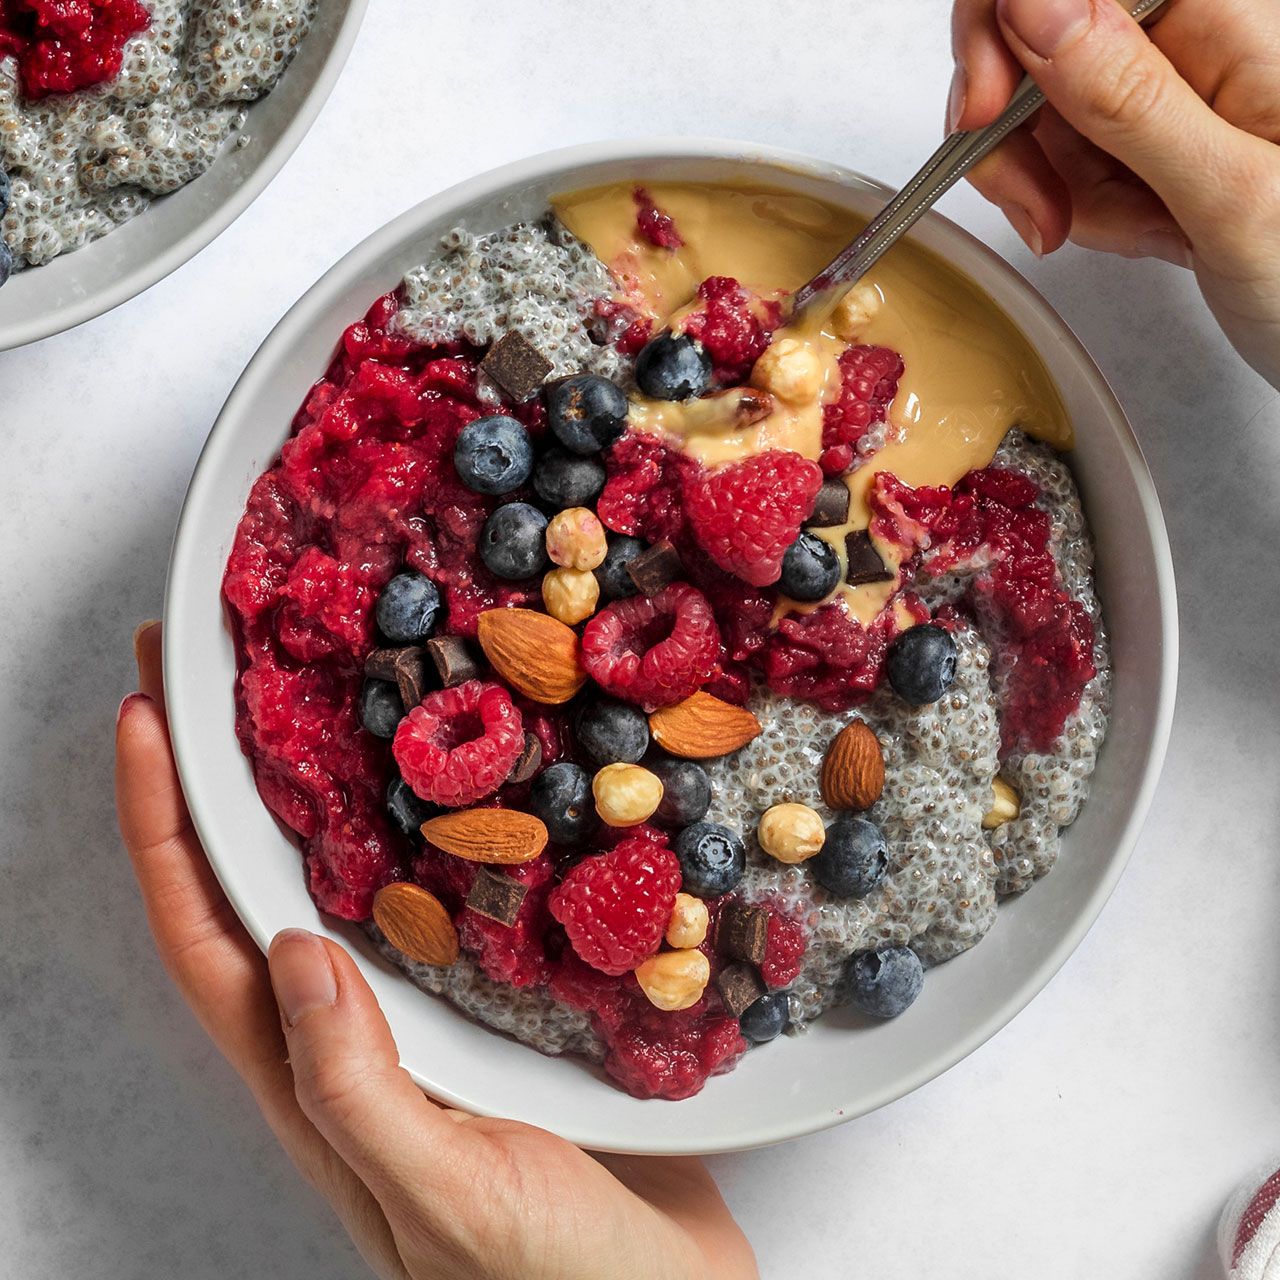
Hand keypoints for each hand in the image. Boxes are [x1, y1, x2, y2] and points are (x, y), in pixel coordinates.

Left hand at [115, 621, 756, 1279]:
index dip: (160, 830)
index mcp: (319, 1083)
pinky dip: (428, 829)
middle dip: (217, 780)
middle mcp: (360, 1037)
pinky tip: (458, 778)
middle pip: (257, 889)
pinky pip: (444, 898)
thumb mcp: (449, 1200)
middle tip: (205, 669)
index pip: (206, 941)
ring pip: (350, 882)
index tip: (144, 720)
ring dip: (316, 790)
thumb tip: (292, 949)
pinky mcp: (505, 1006)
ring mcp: (432, 1019)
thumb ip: (360, 1093)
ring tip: (315, 696)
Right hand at [948, 0, 1279, 385]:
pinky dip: (1074, 206)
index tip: (986, 111)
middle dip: (1011, 123)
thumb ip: (1126, 96)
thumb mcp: (1229, 188)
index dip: (1001, 29)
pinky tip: (1138, 232)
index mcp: (1223, 15)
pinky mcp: (1143, 139)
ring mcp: (1161, 91)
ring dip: (1049, 182)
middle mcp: (1186, 38)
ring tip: (1128, 228)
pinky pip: (1062, 159)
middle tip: (1037, 199)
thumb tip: (1032, 3)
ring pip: (1034, 108)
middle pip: (1030, 36)